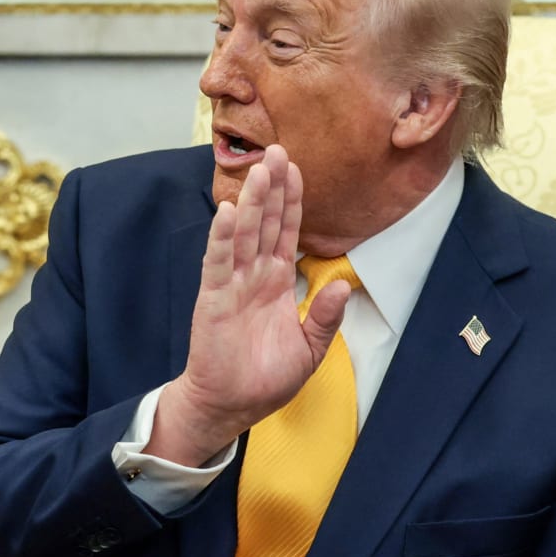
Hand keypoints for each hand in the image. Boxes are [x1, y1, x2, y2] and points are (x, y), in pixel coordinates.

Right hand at [150, 145, 350, 465]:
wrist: (231, 406)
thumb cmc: (265, 379)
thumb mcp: (310, 348)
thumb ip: (326, 315)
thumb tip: (343, 283)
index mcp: (276, 284)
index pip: (286, 233)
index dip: (292, 202)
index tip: (296, 169)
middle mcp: (253, 277)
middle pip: (264, 223)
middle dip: (272, 188)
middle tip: (278, 151)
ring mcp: (231, 286)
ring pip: (243, 235)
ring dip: (251, 202)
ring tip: (259, 170)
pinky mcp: (212, 300)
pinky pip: (218, 263)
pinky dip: (222, 238)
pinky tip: (228, 212)